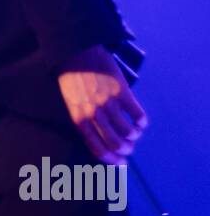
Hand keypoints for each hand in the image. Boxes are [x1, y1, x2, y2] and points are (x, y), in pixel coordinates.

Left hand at [57, 45, 147, 163]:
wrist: (76, 51)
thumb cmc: (72, 79)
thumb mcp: (72, 103)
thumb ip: (85, 120)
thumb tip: (102, 139)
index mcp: (79, 119)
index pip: (98, 149)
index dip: (112, 160)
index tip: (122, 164)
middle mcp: (94, 114)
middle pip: (116, 143)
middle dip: (126, 150)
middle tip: (130, 147)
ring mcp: (108, 102)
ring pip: (128, 131)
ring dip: (135, 135)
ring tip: (135, 132)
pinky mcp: (120, 90)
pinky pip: (137, 113)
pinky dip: (142, 121)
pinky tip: (141, 120)